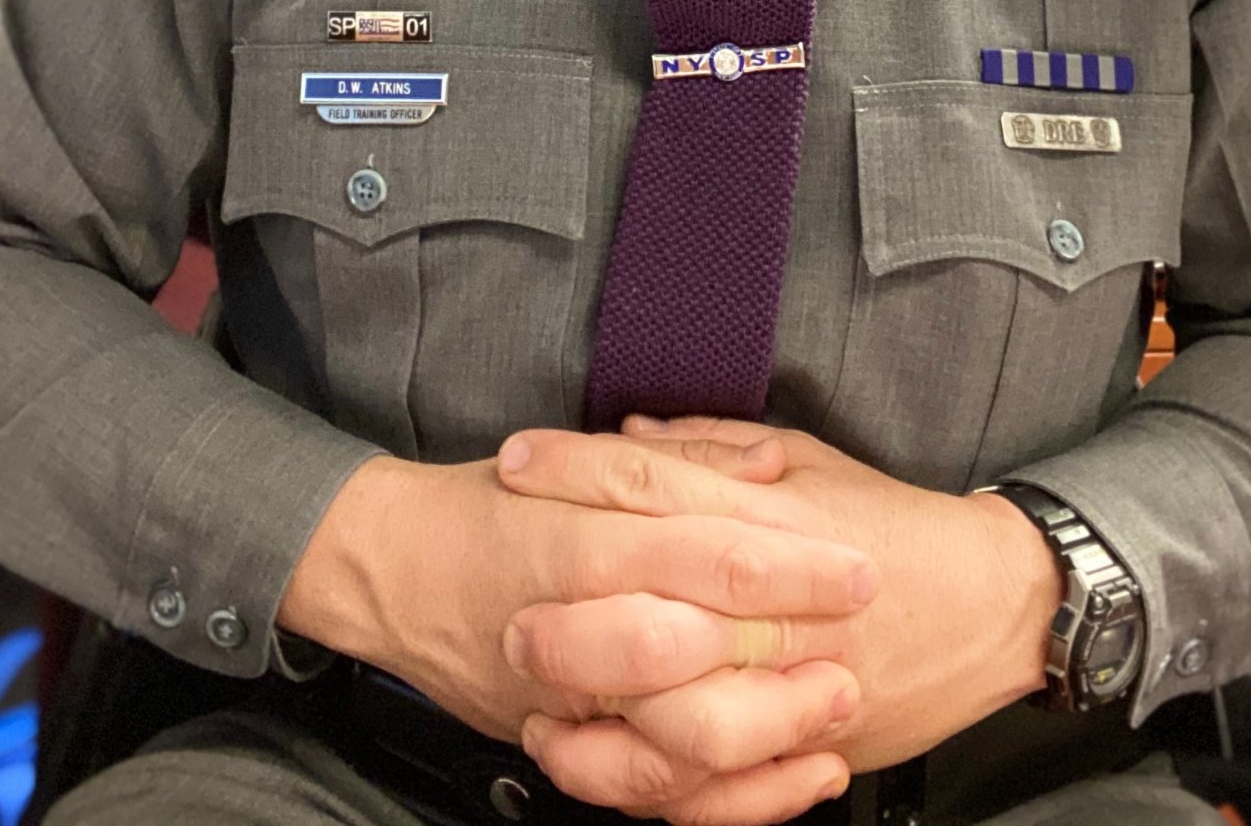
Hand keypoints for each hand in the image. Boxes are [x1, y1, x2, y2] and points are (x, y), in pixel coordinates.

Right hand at [277, 449, 872, 815]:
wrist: (391, 570)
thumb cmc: (488, 507)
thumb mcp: (578, 459)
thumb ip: (673, 460)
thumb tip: (767, 463)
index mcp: (584, 539)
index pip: (703, 552)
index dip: (789, 563)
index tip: (855, 563)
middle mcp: (575, 623)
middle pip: (700, 649)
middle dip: (790, 648)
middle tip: (859, 634)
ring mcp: (569, 700)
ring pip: (680, 737)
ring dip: (773, 727)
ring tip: (838, 706)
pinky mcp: (566, 747)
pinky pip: (657, 794)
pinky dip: (736, 796)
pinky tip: (799, 774)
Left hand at [498, 420, 1060, 794]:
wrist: (991, 603)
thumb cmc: (897, 526)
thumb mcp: (808, 459)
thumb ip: (711, 447)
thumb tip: (627, 435)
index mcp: (771, 516)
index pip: (654, 484)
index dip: (575, 471)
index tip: (514, 463)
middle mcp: (775, 600)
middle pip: (651, 606)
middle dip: (569, 612)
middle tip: (507, 612)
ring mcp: (791, 681)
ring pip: (677, 713)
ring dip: (599, 711)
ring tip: (537, 702)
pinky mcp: (805, 744)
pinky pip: (716, 783)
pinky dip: (651, 783)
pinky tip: (599, 765)